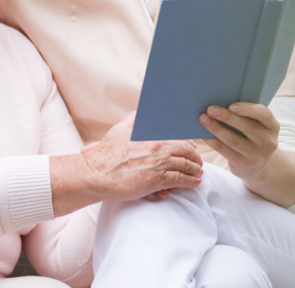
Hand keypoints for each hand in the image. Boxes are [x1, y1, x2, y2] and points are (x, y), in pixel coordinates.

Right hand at [85, 113, 203, 201]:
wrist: (96, 174)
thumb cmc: (105, 154)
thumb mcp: (118, 130)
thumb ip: (132, 119)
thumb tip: (141, 111)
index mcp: (150, 135)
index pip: (178, 136)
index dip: (188, 144)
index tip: (191, 148)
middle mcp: (157, 147)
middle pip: (186, 151)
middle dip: (195, 158)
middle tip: (198, 163)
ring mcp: (158, 163)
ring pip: (186, 166)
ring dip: (195, 170)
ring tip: (198, 174)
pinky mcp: (157, 180)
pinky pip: (181, 180)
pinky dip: (190, 182)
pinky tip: (193, 183)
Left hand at [200, 102, 279, 182]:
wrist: (257, 166)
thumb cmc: (252, 137)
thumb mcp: (257, 126)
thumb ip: (246, 115)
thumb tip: (219, 102)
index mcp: (272, 126)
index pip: (264, 114)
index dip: (248, 109)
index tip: (231, 105)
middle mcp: (268, 141)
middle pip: (247, 127)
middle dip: (227, 117)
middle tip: (210, 109)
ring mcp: (257, 155)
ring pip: (234, 140)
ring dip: (216, 128)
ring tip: (203, 118)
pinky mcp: (244, 164)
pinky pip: (225, 151)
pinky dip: (212, 141)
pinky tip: (203, 134)